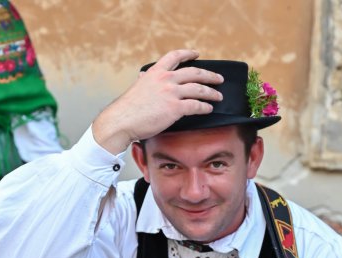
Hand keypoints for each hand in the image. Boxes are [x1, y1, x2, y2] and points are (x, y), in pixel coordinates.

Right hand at [92, 49, 223, 153]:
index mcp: (156, 72)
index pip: (175, 57)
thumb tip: (143, 76)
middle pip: (194, 73)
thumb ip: (144, 80)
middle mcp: (165, 79)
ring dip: (211, 92)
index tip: (197, 54)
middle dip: (209, 75)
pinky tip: (209, 108)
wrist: (122, 120)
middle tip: (219, 79)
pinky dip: (204, 107)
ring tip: (218, 96)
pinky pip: (196, 105)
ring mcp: (171, 93)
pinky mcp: (175, 108)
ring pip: (198, 89)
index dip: (188, 54)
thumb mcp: (137, 87)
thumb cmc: (128, 108)